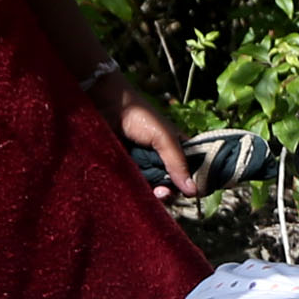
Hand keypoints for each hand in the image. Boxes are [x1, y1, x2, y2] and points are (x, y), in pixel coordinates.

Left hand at [97, 72, 199, 199]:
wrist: (105, 106)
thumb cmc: (139, 116)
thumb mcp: (164, 138)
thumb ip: (178, 163)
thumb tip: (194, 191)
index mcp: (177, 147)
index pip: (190, 171)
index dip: (190, 183)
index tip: (188, 193)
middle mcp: (161, 158)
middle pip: (172, 183)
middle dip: (170, 191)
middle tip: (163, 193)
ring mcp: (143, 164)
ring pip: (154, 186)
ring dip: (155, 193)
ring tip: (154, 193)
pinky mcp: (126, 169)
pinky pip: (136, 185)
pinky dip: (139, 190)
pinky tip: (139, 192)